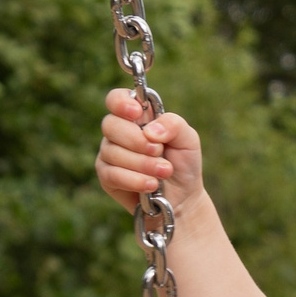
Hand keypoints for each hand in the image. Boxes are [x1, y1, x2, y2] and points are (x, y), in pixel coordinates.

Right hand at [96, 88, 206, 217]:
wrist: (183, 197)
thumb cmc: (184, 164)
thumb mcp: (188, 139)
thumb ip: (173, 125)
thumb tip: (149, 131)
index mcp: (137, 117)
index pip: (116, 99)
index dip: (121, 103)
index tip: (137, 114)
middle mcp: (119, 132)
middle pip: (110, 125)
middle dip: (137, 140)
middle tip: (159, 151)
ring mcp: (110, 154)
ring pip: (112, 152)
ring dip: (142, 163)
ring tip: (164, 172)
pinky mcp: (107, 177)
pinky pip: (111, 174)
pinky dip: (134, 179)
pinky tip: (151, 184)